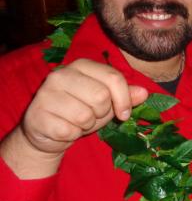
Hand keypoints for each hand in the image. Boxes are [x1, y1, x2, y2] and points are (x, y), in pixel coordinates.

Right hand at [0, 59, 147, 179]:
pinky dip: (72, 135)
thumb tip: (144, 93)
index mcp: (81, 65)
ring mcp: (46, 94)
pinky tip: (64, 129)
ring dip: (87, 125)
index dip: (124, 99)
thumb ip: (125, 95)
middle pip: (101, 96)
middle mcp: (61, 74)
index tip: (124, 113)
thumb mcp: (107, 102)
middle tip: (92, 115)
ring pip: (85, 115)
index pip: (113, 77)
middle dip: (102, 113)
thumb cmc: (80, 111)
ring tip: (77, 122)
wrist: (47, 131)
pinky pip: (69, 130)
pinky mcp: (37, 115)